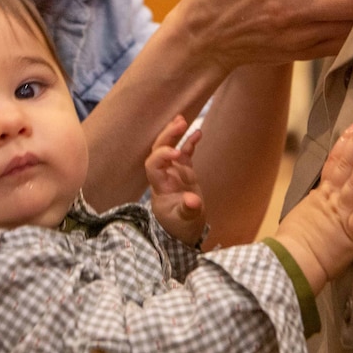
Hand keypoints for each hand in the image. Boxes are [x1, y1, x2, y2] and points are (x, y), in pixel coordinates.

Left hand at [145, 115, 204, 246]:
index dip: (161, 155)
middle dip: (167, 136)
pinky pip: (185, 154)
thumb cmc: (181, 228)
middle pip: (158, 150)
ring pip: (169, 148)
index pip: (153, 165)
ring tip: (182, 119)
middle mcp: (164, 176)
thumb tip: (193, 200)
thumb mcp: (186, 222)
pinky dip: (190, 143)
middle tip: (180, 123)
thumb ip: (188, 210)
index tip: (176, 153)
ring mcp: (174, 173)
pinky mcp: (185, 173)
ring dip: (174, 134)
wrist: (184, 232)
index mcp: (160, 187)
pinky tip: (198, 132)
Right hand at [272, 117, 352, 294]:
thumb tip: (324, 194)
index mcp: (322, 194)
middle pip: (345, 165)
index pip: (335, 162)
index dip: (346, 143)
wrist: (290, 263)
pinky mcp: (350, 234)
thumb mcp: (305, 214)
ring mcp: (341, 214)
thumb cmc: (294, 243)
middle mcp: (333, 199)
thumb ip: (318, 202)